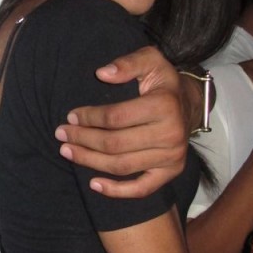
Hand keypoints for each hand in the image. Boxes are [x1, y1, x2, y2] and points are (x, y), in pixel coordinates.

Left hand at [55, 46, 187, 197]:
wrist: (191, 105)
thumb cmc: (163, 82)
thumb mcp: (150, 60)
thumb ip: (127, 63)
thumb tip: (102, 73)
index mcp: (164, 106)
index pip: (116, 117)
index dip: (89, 118)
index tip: (70, 116)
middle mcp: (171, 134)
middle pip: (115, 144)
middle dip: (83, 140)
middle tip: (61, 134)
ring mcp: (172, 157)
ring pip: (122, 166)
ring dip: (90, 161)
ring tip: (68, 152)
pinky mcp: (171, 172)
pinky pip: (141, 188)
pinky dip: (116, 191)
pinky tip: (94, 184)